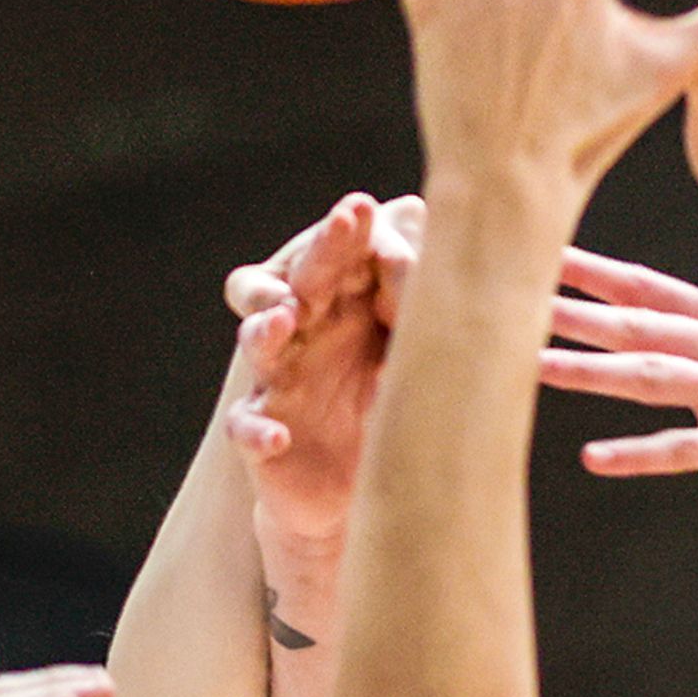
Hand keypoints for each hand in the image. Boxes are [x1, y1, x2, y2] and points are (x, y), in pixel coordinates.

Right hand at [219, 194, 420, 549]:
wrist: (360, 490)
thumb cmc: (388, 409)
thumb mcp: (414, 360)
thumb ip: (423, 313)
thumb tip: (452, 253)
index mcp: (339, 308)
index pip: (338, 259)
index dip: (345, 233)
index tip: (365, 206)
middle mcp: (303, 334)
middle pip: (300, 282)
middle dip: (319, 252)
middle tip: (343, 222)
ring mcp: (276, 382)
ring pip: (259, 342)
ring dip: (266, 328)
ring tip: (284, 318)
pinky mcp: (260, 435)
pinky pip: (246, 427)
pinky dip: (257, 430)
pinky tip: (278, 435)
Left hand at [538, 245, 697, 522]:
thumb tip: (651, 331)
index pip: (655, 292)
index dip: (598, 274)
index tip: (542, 253)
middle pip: (646, 327)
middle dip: (580, 311)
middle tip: (517, 294)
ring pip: (660, 379)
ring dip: (593, 373)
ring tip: (534, 366)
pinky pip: (693, 450)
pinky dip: (641, 453)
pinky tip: (592, 458)